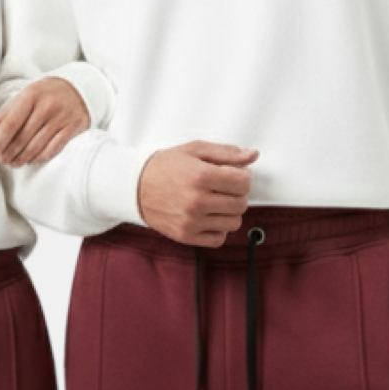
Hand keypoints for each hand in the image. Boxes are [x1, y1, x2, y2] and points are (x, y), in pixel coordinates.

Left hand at [0, 77, 91, 164]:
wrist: (76, 87)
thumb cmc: (43, 95)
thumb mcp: (22, 98)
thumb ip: (4, 114)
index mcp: (31, 95)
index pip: (11, 123)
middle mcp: (48, 105)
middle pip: (23, 137)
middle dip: (9, 152)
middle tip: (0, 161)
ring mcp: (63, 116)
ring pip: (37, 146)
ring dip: (22, 158)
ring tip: (12, 163)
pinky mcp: (74, 126)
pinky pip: (53, 149)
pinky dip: (39, 158)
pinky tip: (30, 160)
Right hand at [138, 141, 261, 244]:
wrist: (135, 187)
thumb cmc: (166, 166)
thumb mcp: (195, 150)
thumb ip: (226, 153)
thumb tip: (252, 155)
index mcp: (200, 176)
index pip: (243, 182)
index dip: (243, 177)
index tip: (234, 175)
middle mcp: (196, 201)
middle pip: (241, 204)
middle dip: (237, 194)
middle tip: (223, 188)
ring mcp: (191, 221)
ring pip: (233, 223)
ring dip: (229, 212)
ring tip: (216, 202)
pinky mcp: (186, 236)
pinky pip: (218, 239)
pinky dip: (218, 229)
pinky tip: (209, 217)